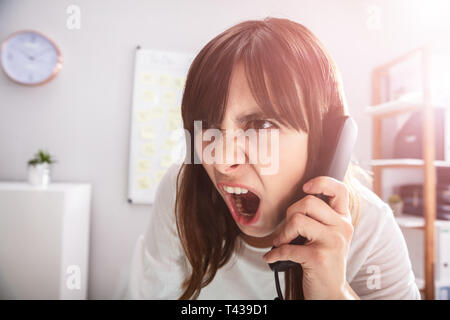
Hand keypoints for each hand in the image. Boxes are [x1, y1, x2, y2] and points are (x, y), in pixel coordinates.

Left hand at [263, 176, 357, 299]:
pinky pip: (287, 248)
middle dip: (289, 214)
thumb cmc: (324, 260)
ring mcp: (333, 243)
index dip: (321, 182)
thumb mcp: (328, 235)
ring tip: (281, 243)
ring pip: (297, 220)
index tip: (305, 188)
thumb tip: (296, 198)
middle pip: (308, 202)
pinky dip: (274, 254)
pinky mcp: (319, 258)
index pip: (340, 189)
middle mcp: (342, 228)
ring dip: (282, 234)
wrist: (331, 293)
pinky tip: (271, 258)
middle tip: (286, 231)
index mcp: (344, 219)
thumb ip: (320, 216)